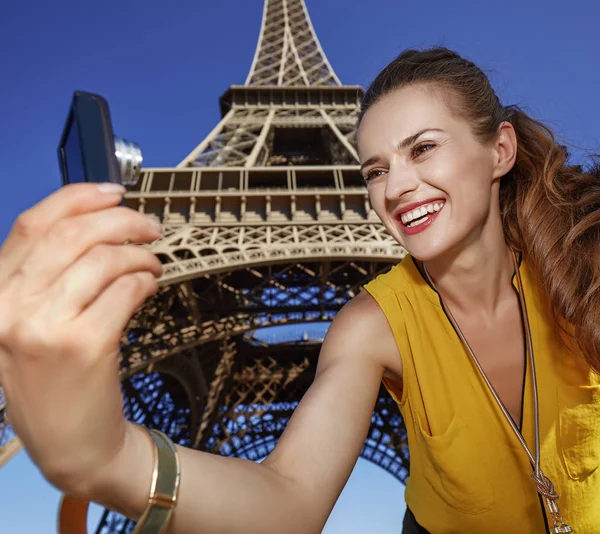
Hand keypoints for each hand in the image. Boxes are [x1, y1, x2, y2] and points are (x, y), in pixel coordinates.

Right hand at [0, 183, 162, 494]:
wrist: (71, 443)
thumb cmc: (55, 380)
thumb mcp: (30, 324)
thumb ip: (47, 277)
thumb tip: (97, 224)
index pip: (33, 223)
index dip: (79, 197)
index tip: (115, 191)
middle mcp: (10, 308)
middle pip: (73, 233)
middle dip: (122, 220)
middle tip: (150, 227)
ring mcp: (46, 327)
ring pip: (105, 259)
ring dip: (140, 253)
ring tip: (153, 263)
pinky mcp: (85, 345)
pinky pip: (126, 289)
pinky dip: (146, 279)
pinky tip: (150, 285)